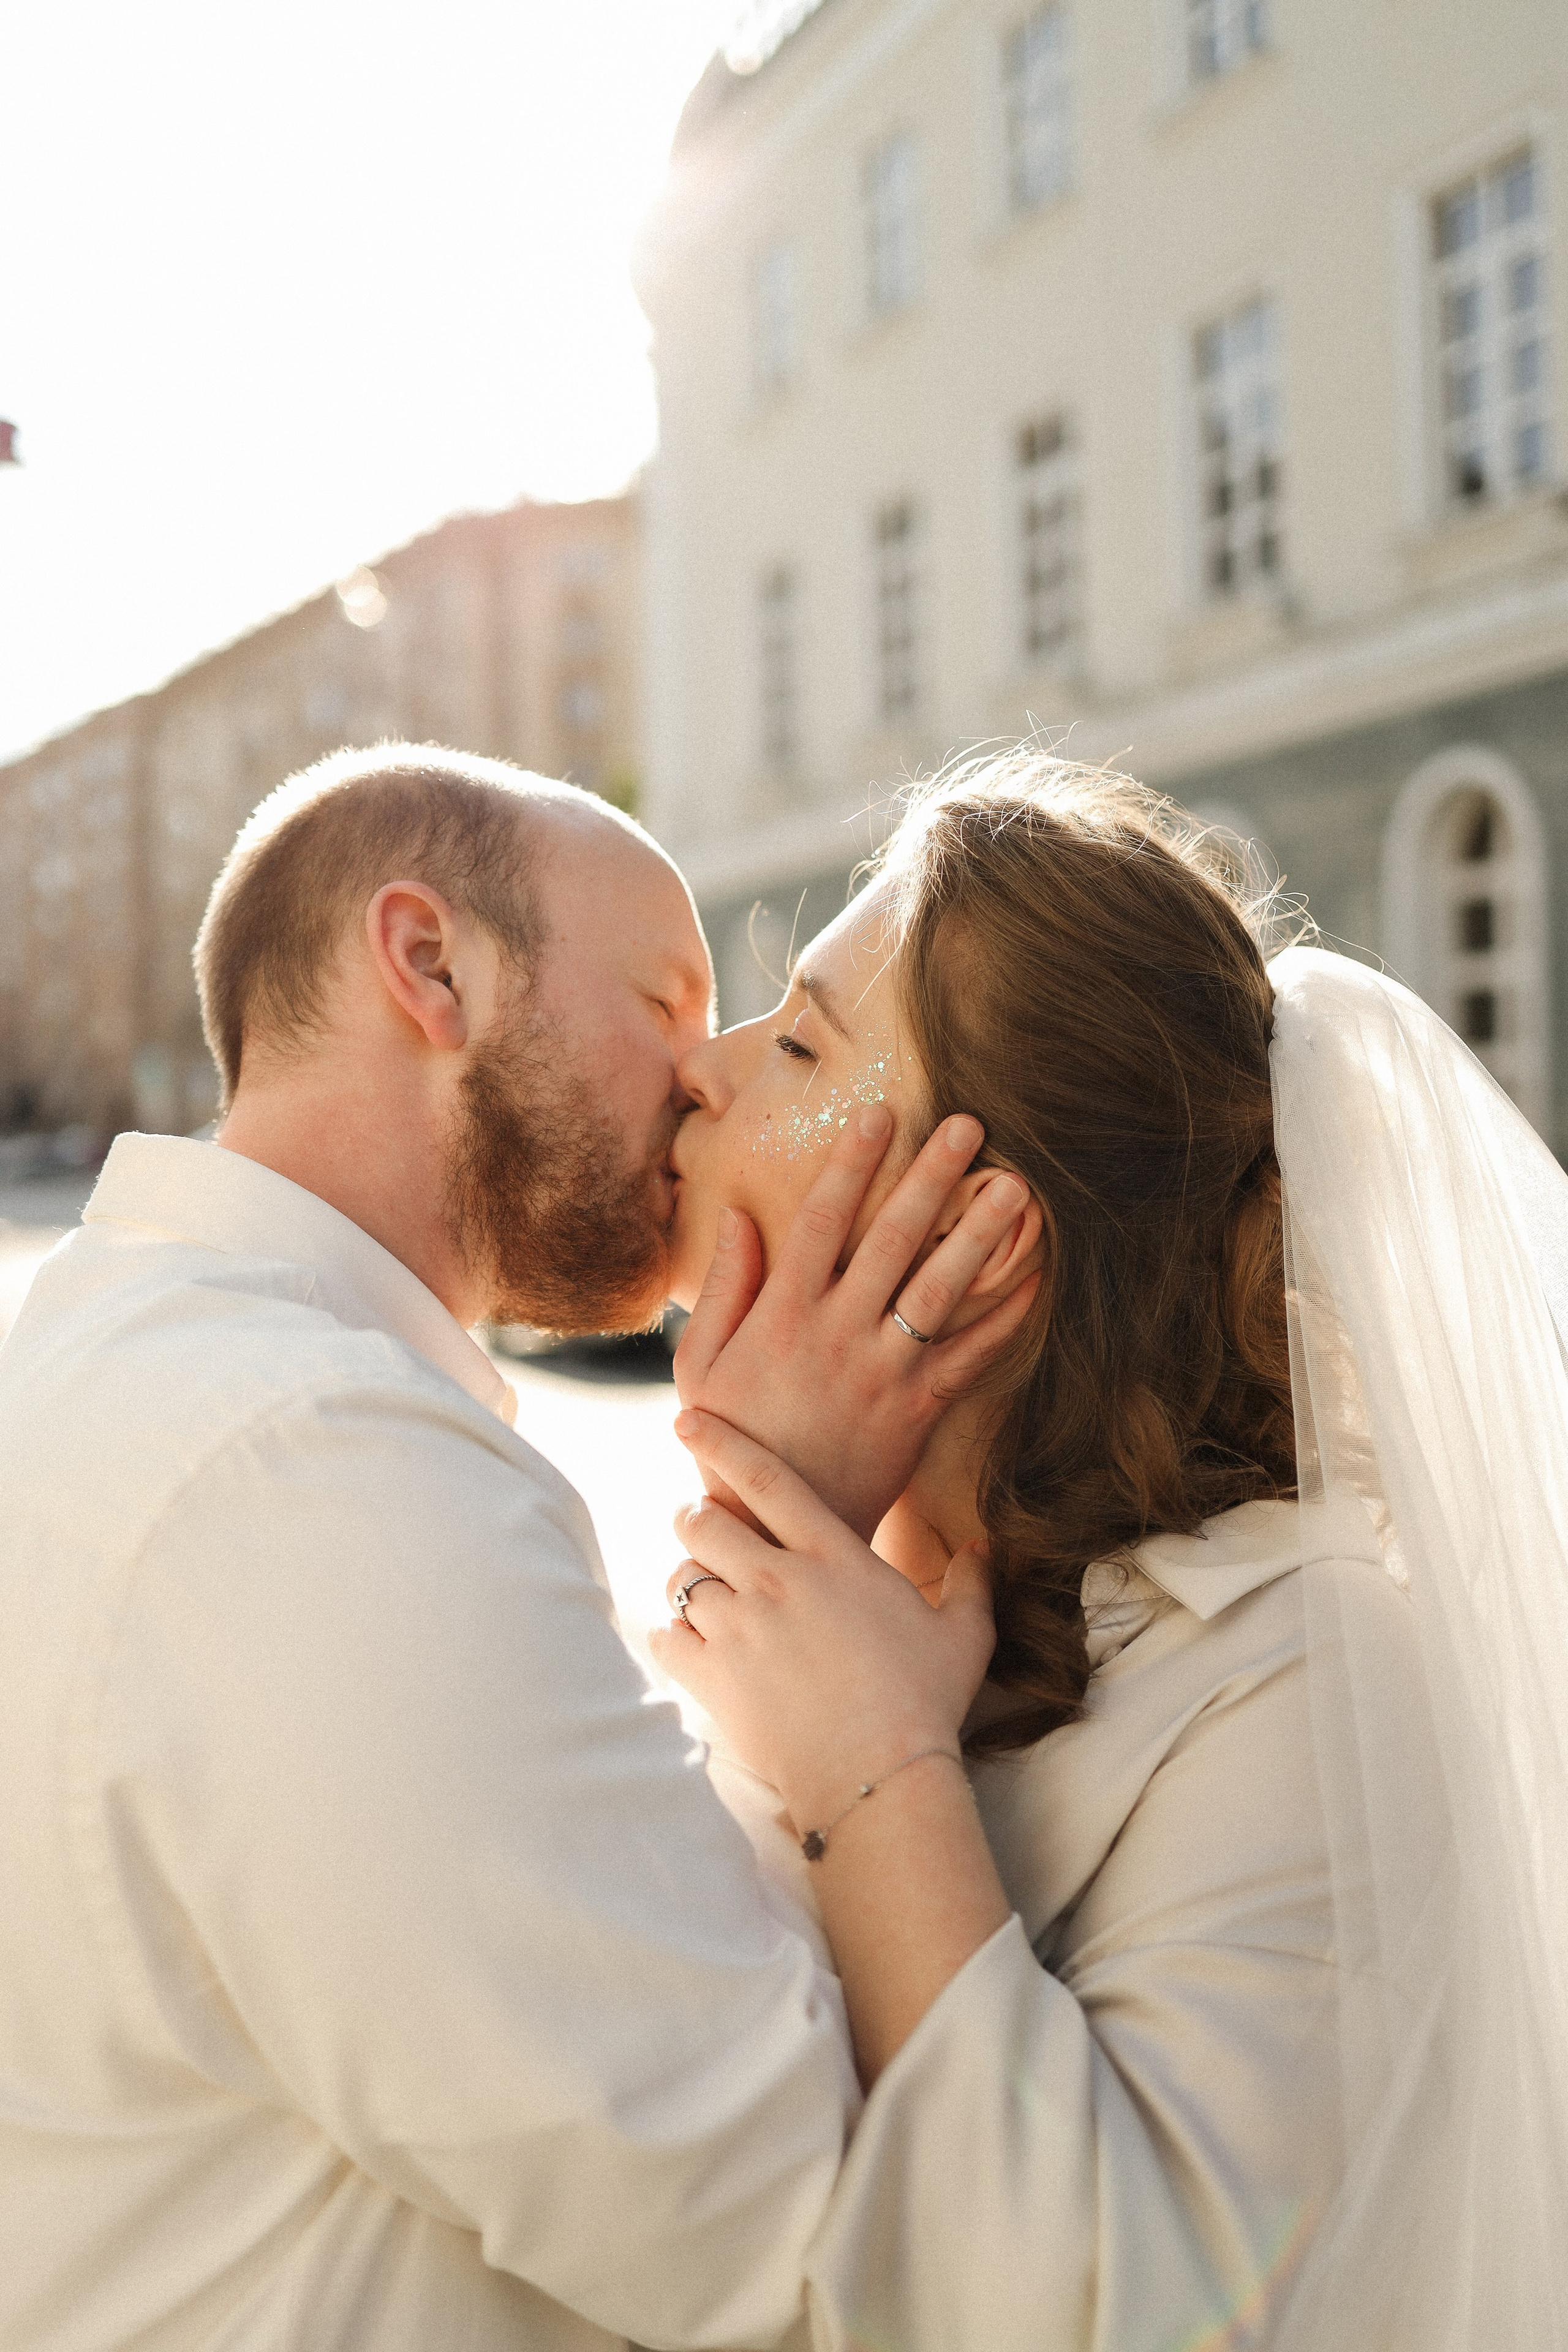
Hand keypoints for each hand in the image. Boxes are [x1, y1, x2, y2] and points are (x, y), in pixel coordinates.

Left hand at [649, 1412, 995, 1836]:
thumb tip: (985, 1548)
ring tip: (703, 1594)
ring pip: (680, 1577)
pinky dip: (671, 1636)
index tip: (686, 1419)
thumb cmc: (926, 1703)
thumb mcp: (964, 1635)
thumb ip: (971, 1582)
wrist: (880, 1780)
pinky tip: (691, 1645)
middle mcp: (778, 1582)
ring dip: (687, 1581)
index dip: (720, 1443)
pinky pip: (666, 1637)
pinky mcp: (714, 1679)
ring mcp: (740, 1629)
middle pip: (703, 1521)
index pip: (765, 1479)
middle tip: (703, 1528)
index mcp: (834, 1558)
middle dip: (695, 1518)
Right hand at [673, 1105, 1038, 1541]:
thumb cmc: (731, 1440)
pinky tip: (1036, 1278)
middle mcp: (837, 1335)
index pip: (820, 1222)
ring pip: (940, 1291)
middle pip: (892, 1242)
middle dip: (931, 1179)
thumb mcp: (702, 1365)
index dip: (851, 1166)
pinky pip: (971, 1357)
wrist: (773, 1531)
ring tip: (1017, 1188)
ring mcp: (882, 1372)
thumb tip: (738, 1214)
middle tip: (969, 1126)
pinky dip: (1005, 1318)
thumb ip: (725, 1288)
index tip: (879, 1115)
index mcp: (782, 1316)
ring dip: (981, 1236)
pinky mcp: (919, 1410)